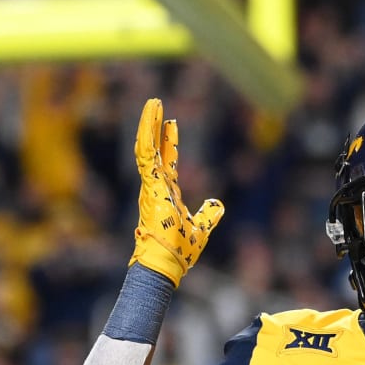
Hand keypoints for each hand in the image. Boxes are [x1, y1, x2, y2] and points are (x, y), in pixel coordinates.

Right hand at [128, 98, 223, 286]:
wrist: (167, 262)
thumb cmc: (180, 250)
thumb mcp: (202, 228)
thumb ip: (209, 214)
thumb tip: (218, 204)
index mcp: (166, 193)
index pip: (167, 162)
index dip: (169, 142)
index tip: (172, 123)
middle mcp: (156, 186)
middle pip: (154, 149)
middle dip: (155, 126)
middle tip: (156, 104)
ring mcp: (151, 184)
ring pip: (146, 147)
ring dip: (149, 124)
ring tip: (153, 102)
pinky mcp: (150, 184)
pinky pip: (146, 153)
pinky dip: (148, 133)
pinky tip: (151, 116)